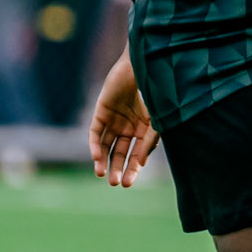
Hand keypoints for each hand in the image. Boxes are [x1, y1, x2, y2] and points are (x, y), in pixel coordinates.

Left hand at [88, 48, 159, 187]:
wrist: (142, 67)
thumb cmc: (154, 93)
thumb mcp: (156, 122)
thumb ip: (150, 141)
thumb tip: (141, 163)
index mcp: (144, 130)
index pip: (136, 155)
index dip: (132, 170)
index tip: (128, 184)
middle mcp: (128, 127)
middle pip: (120, 153)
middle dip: (117, 168)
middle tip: (114, 183)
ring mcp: (114, 120)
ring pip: (106, 145)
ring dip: (102, 160)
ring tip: (101, 174)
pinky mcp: (101, 112)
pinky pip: (95, 132)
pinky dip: (95, 145)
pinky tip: (97, 156)